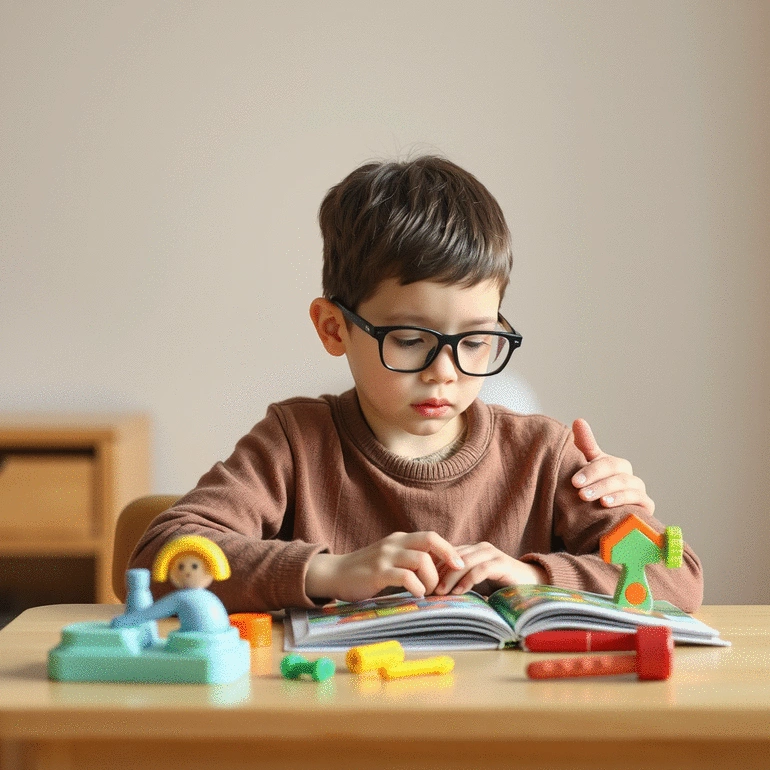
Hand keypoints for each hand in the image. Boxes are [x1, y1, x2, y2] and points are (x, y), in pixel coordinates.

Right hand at [305, 531, 464, 602]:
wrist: (334, 574)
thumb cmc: (365, 571)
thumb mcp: (389, 559)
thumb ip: (409, 560)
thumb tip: (438, 572)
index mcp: (400, 540)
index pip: (431, 537)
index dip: (448, 549)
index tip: (460, 564)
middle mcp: (394, 544)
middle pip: (429, 540)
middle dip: (448, 557)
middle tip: (453, 576)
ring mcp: (385, 557)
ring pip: (421, 560)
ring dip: (431, 578)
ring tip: (428, 592)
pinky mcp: (377, 572)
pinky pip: (405, 577)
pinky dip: (416, 587)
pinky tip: (415, 595)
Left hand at [433, 542, 547, 595]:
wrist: (531, 583)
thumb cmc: (500, 584)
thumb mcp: (476, 581)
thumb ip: (460, 580)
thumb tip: (434, 592)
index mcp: (471, 549)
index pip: (446, 554)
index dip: (433, 567)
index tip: (422, 582)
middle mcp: (480, 547)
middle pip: (452, 557)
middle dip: (438, 573)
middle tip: (427, 588)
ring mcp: (491, 553)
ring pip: (464, 562)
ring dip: (450, 578)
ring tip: (440, 592)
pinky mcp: (501, 563)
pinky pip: (480, 570)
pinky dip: (468, 580)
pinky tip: (459, 592)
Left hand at [571, 418, 654, 514]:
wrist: (599, 520)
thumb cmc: (591, 491)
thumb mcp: (586, 468)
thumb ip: (585, 445)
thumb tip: (579, 420)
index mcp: (614, 465)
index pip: (606, 463)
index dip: (591, 471)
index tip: (575, 481)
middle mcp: (628, 476)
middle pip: (617, 475)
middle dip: (598, 483)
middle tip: (581, 493)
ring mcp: (638, 491)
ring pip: (627, 487)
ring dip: (610, 493)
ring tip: (596, 501)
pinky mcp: (645, 507)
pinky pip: (639, 501)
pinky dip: (624, 502)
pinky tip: (609, 506)